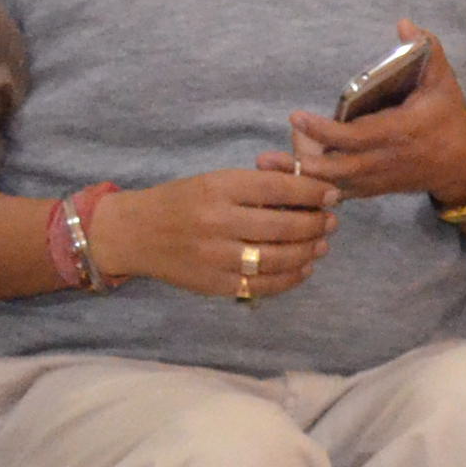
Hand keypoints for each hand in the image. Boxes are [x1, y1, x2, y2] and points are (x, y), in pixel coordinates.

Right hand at [94, 163, 338, 306]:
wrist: (133, 233)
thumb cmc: (180, 201)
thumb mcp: (214, 180)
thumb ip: (256, 185)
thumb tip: (308, 190)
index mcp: (218, 188)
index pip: (279, 188)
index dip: (313, 192)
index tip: (332, 195)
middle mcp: (218, 222)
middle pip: (284, 226)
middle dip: (317, 224)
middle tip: (331, 222)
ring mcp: (216, 256)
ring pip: (278, 258)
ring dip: (308, 252)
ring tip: (321, 245)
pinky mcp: (214, 283)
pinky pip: (262, 285)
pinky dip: (289, 278)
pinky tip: (302, 268)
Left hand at [286, 19, 465, 206]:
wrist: (462, 164)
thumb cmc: (448, 119)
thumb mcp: (443, 83)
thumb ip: (427, 51)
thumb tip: (405, 23)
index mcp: (397, 132)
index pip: (353, 136)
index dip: (322, 130)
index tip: (296, 116)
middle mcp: (383, 160)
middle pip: (335, 169)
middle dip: (302, 164)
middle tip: (269, 155)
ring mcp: (377, 179)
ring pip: (333, 187)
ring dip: (300, 180)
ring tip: (268, 166)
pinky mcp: (373, 189)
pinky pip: (339, 194)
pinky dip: (313, 192)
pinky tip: (287, 184)